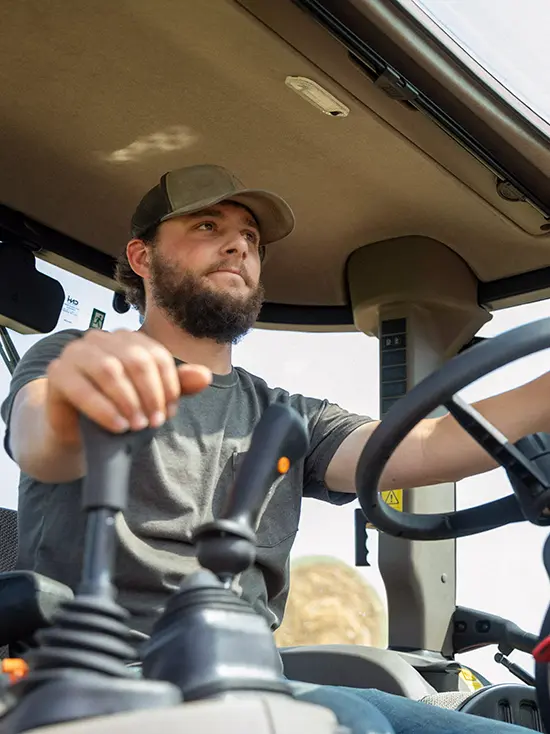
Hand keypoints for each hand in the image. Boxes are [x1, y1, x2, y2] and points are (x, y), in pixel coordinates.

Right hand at [45, 329, 211, 442]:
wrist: (78, 430)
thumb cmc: (117, 409)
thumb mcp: (151, 398)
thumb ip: (177, 386)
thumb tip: (205, 376)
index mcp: (127, 339)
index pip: (156, 354)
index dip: (168, 384)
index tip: (170, 411)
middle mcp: (101, 339)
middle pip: (135, 359)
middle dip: (151, 394)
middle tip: (156, 422)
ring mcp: (76, 352)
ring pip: (109, 370)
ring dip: (129, 401)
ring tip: (138, 425)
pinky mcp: (57, 373)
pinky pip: (82, 388)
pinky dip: (104, 409)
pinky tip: (118, 426)